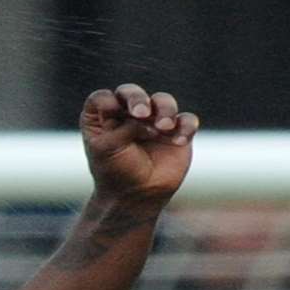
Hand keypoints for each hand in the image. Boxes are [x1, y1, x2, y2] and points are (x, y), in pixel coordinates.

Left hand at [80, 84, 198, 202]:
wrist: (137, 197)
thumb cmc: (115, 172)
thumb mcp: (106, 149)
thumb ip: (122, 128)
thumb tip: (146, 116)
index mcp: (102, 118)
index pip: (103, 98)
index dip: (107, 100)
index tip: (112, 111)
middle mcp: (127, 115)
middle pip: (132, 93)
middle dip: (137, 98)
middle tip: (142, 113)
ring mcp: (153, 122)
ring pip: (163, 101)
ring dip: (165, 109)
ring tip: (163, 128)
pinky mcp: (176, 132)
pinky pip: (187, 120)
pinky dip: (185, 126)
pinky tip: (178, 141)